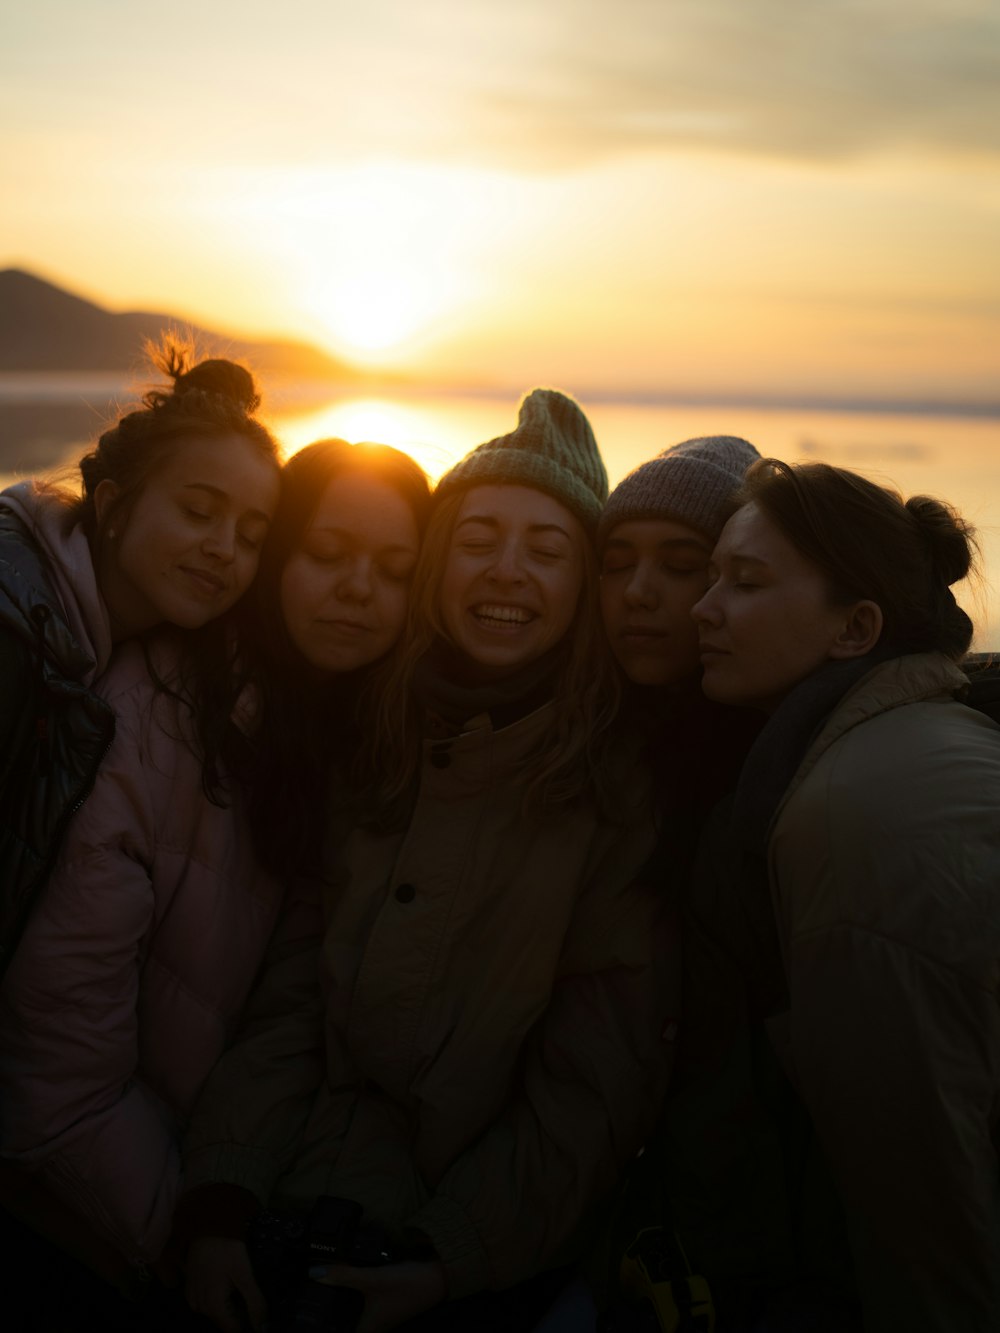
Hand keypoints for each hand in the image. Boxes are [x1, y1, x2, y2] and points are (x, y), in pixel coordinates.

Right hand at [185, 1235, 266, 1332]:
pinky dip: (218, 1296)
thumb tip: (262, 1327)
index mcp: (213, 1306)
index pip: (232, 1330)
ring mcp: (193, 1298)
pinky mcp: (190, 1289)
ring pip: (215, 1311)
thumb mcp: (244, 1274)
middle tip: (247, 1291)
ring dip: (228, 1304)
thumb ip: (254, 1302)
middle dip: (238, 1312)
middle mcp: (199, 1308)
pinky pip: (207, 1301)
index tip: (256, 1311)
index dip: (247, 1324)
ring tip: (237, 1284)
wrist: (205, 1227)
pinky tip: (226, 1281)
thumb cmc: (226, 1249)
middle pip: (224, 1320)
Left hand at [309, 1259, 448, 1332]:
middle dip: (331, 1313)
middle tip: (313, 1299)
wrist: (437, 1277)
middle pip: (346, 1325)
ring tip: (326, 1289)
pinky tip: (350, 1281)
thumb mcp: (372, 1279)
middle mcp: (373, 1326)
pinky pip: (364, 1302)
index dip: (325, 1330)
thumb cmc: (407, 1285)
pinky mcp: (386, 1301)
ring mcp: (381, 1314)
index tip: (309, 1322)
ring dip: (343, 1304)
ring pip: (355, 1314)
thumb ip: (344, 1276)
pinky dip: (355, 1295)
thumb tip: (315, 1274)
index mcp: (367, 1329)